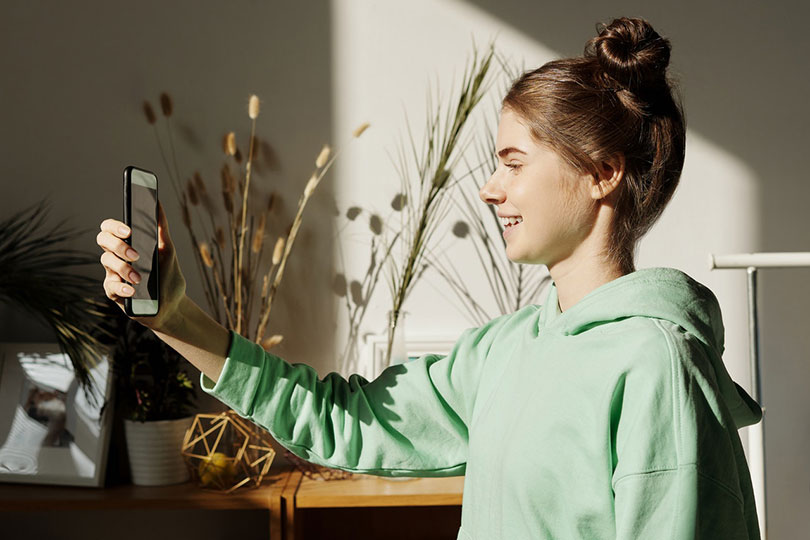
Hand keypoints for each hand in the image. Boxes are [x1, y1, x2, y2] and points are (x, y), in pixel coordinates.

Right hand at [97, 200, 186, 331]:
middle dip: (117, 245)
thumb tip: (158, 204)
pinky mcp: (114, 292)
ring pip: (105, 261)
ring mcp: (113, 274)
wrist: (173, 306)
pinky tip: (133, 290)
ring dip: (123, 268)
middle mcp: (118, 256)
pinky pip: (109, 286)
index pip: (111, 227)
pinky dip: (121, 287)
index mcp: (129, 243)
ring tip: (139, 277)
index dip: (115, 226)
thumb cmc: (169, 277)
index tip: (129, 231)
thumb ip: (162, 229)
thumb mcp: (169, 252)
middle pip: (102, 240)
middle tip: (135, 255)